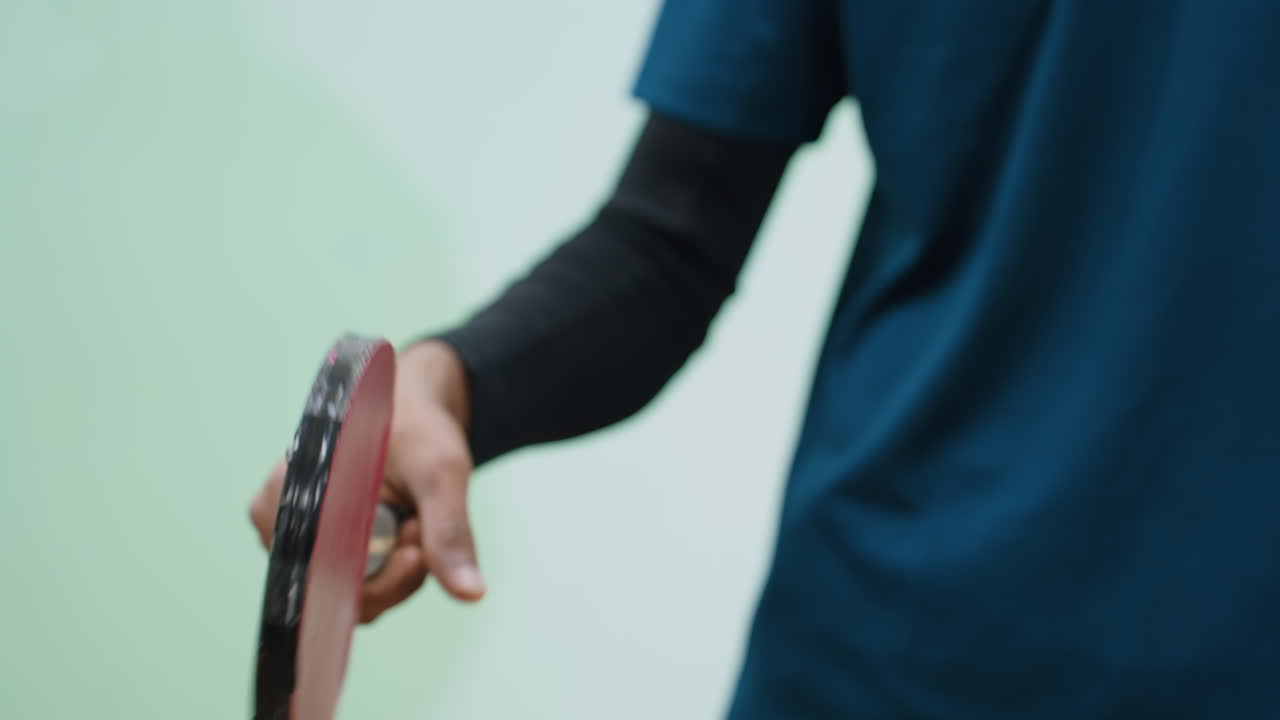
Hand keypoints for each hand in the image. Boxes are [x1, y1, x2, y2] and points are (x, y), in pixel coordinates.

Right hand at [249, 340, 485, 622]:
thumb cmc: (418, 424)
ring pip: (354, 591)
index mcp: (286, 494)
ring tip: (416, 518)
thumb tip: (471, 595)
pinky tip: (408, 530)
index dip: (379, 577)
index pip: (321, 578)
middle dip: (395, 570)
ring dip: (398, 568)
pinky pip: (362, 581)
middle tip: (421, 524)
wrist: (413, 402)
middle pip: (338, 591)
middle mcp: (282, 519)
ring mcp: (303, 535)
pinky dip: (393, 565)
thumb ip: (449, 532)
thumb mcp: (440, 471)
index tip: (416, 545)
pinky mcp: (326, 543)